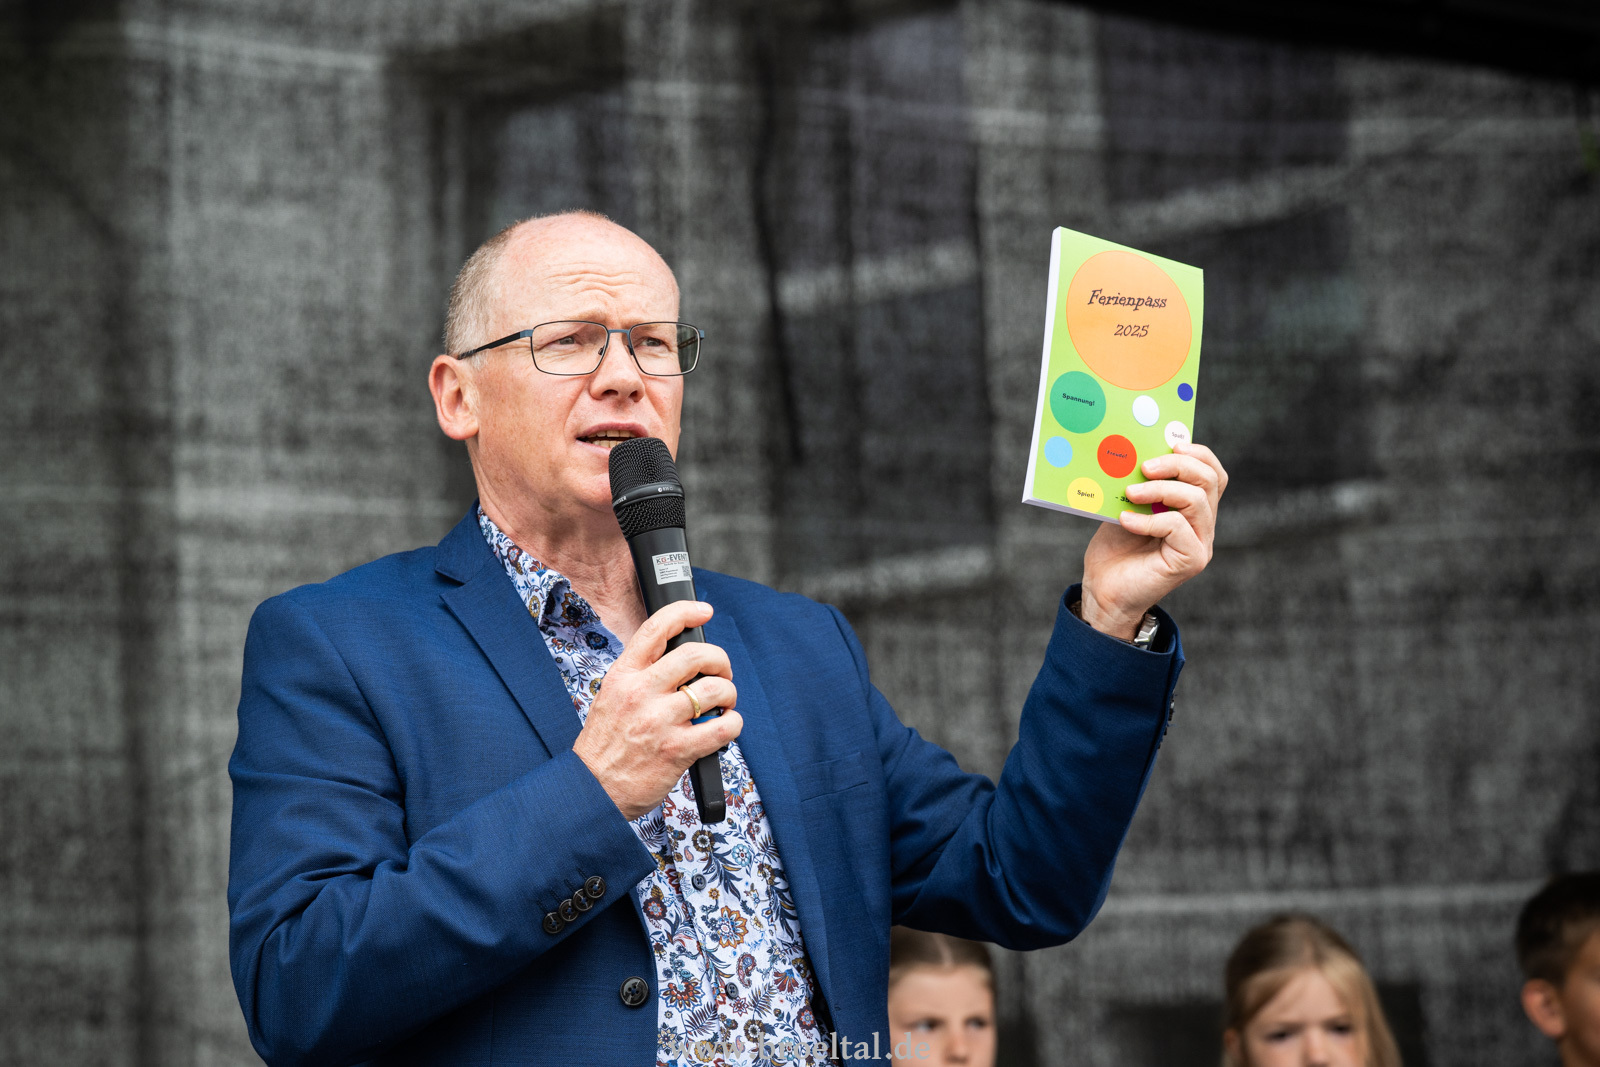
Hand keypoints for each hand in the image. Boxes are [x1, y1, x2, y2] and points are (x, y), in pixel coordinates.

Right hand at [572, 601, 741, 819]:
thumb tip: (678, 658)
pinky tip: (726, 726)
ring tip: (724, 703)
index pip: (656, 628)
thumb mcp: (611, 696)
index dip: (686, 612)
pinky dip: (733, 724)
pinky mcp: (678, 750)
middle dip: (720, 660)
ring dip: (729, 693)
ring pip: (714, 690)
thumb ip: (640, 675)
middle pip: (696, 655)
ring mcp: (660, 721)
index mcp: (623, 675)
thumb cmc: (605, 744)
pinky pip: (723, 728)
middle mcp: (641, 693)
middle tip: (721, 673)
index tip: (704, 611)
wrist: (592, 789)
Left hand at [1079, 442, 1227, 639]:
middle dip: (1179, 466)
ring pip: (1197, 501)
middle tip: (1145, 466)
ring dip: (1161, 489)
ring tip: (1131, 493)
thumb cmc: (1114, 551)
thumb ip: (1140, 484)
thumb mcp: (1127, 507)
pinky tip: (1125, 520)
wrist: (1103, 591)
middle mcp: (1203, 526)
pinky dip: (1149, 519)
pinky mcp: (1191, 560)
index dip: (1198, 454)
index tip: (1170, 445)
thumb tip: (1136, 452)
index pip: (1214, 474)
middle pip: (1211, 481)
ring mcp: (1201, 544)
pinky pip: (1177, 526)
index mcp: (1193, 510)